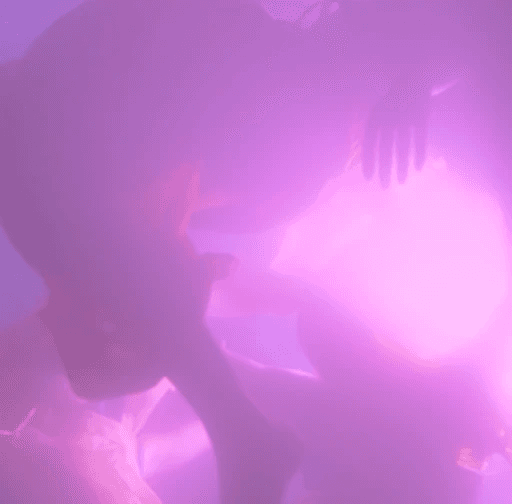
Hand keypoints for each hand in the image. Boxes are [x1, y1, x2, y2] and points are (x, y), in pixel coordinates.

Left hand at [362, 73, 430, 187]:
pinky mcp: (422, 116)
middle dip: (385, 170)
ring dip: (402, 166)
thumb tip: (366, 160)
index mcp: (374, 119)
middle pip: (385, 150)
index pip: (369, 145)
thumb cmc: (391, 106)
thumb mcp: (378, 115)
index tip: (369, 179)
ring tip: (401, 182)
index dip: (368, 162)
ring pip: (403, 147)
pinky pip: (421, 139)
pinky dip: (419, 154)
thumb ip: (373, 135)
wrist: (414, 81)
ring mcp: (406, 117)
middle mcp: (389, 118)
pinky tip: (418, 168)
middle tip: (384, 186)